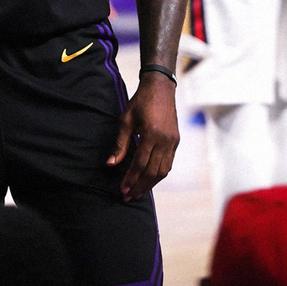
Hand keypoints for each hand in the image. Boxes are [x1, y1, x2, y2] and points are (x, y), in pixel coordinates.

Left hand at [106, 75, 178, 200]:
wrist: (160, 88)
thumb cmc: (140, 102)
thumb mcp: (126, 120)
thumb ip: (120, 144)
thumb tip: (110, 164)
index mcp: (150, 134)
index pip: (140, 164)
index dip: (131, 179)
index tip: (122, 190)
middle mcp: (164, 141)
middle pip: (152, 171)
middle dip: (140, 186)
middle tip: (128, 197)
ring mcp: (172, 142)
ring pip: (163, 171)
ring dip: (150, 184)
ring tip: (138, 192)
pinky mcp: (176, 141)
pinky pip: (168, 164)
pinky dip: (158, 174)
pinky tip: (149, 179)